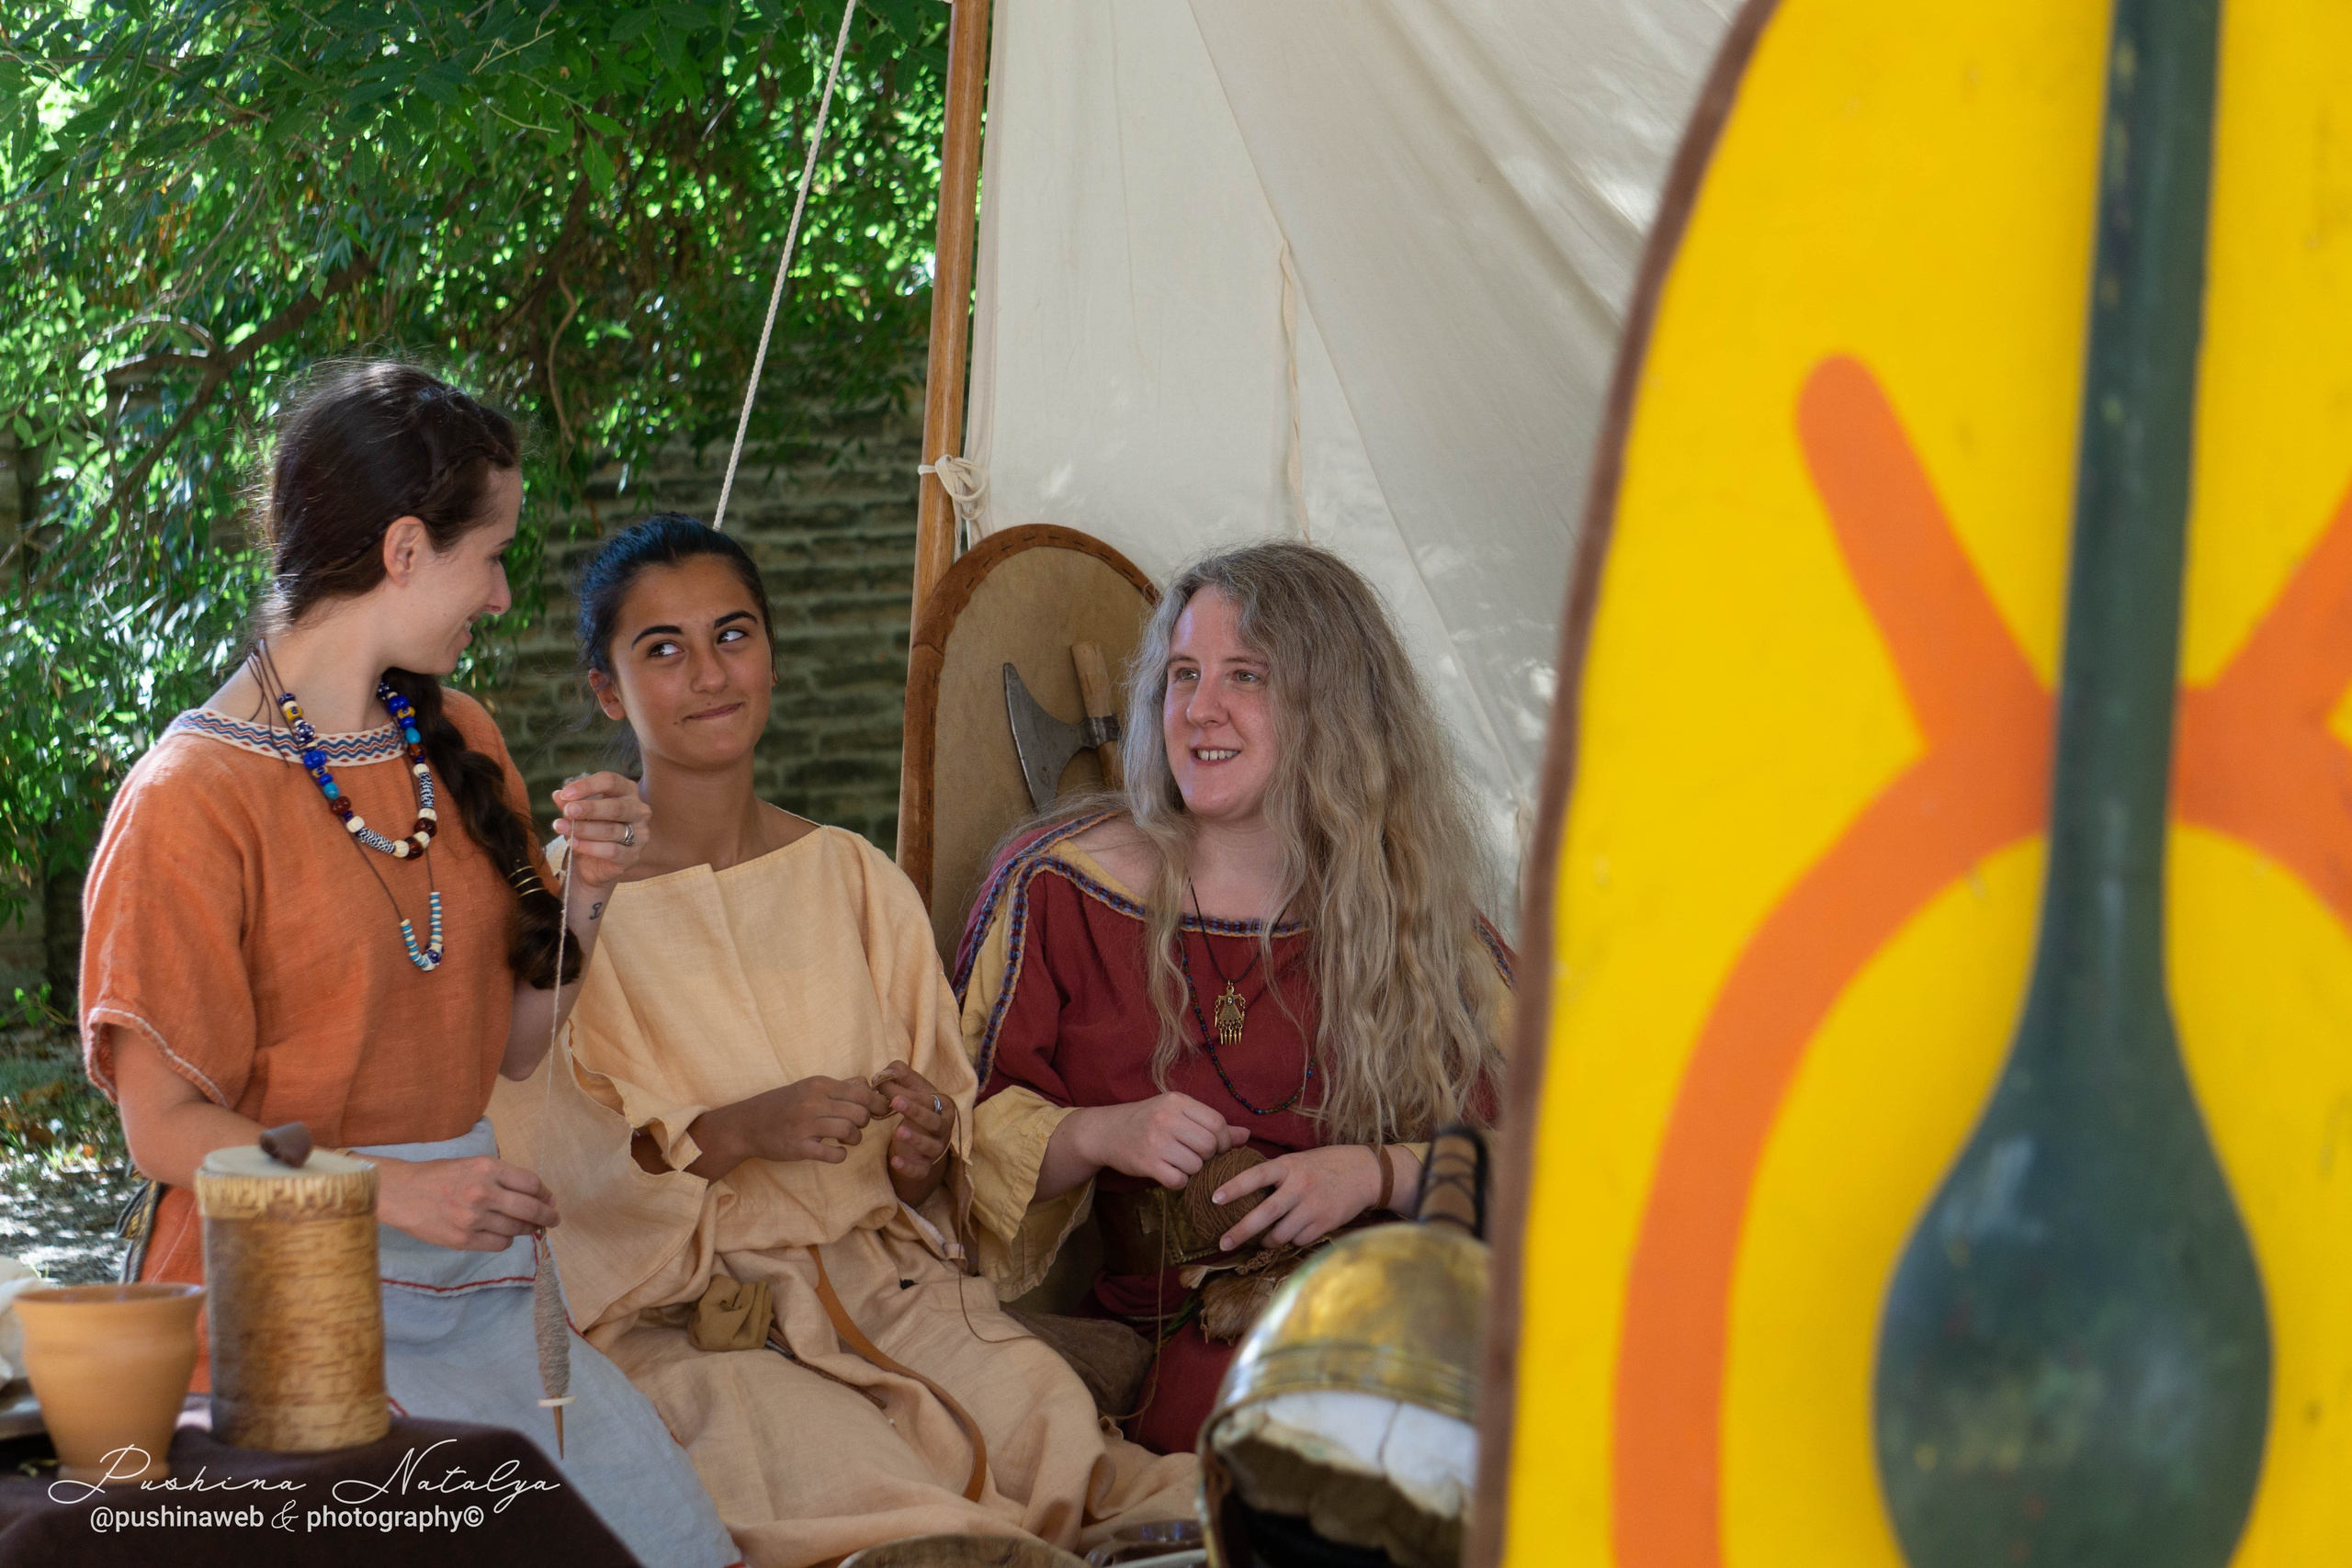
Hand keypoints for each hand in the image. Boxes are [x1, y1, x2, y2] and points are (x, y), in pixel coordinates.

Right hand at [371, 1154, 559, 1252]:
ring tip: (528, 1228)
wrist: (402, 1193)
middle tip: (553, 1220)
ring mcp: (473, 1218)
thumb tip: (537, 1195)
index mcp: (488, 1168)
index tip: (550, 1200)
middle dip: (547, 1216)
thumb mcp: (473, 1165)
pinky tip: (503, 1234)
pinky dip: (506, 1240)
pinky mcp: (463, 1240)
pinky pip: (499, 1244)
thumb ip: (503, 1178)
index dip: (545, 1195)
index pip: (532, 1184)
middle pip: (530, 1209)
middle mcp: (483, 1192)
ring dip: (526, 1229)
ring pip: (516, 1229)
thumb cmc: (439, 1176)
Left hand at [551, 772, 649, 888]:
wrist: (598, 861)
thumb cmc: (592, 827)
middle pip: (615, 807)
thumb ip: (570, 804)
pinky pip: (612, 850)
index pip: (610, 781)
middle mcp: (639, 810)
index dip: (587, 786)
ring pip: (612, 830)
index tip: (565, 794)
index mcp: (627, 791)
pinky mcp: (633, 856)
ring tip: (561, 828)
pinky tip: (573, 844)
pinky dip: (590, 847)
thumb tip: (557, 795)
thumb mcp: (579, 812)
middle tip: (568, 811)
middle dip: (589, 809)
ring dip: (584, 829)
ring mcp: (640, 834)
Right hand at [728, 1075, 891, 1165]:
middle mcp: (812, 1102)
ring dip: (854, 1138)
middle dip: (865, 1122)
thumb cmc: (782, 1104)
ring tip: (846, 1139)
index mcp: (818, 1084)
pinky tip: (836, 1151)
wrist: (747, 1124)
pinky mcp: (799, 1147)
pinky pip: (833, 1154)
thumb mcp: (808, 1087)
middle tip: (856, 1126)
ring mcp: (805, 1125)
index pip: (861, 1092)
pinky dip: (841, 1155)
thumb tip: (867, 1083)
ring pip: (850, 1131)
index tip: (879, 1110)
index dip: (876, 1103)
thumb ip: (838, 1086)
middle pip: (860, 1113)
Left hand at [873, 1060, 952, 1206]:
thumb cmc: (919, 1111)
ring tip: (898, 1132)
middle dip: (916, 1112)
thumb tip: (886, 1072)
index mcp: (943, 1107)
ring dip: (916, 1139)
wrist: (924, 1145)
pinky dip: (909, 1167)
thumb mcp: (914, 1091)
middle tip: (895, 1102)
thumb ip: (902, 1076)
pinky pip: (920, 1170)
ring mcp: (936, 1150)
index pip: (928, 1100)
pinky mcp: (925, 1167)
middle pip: (935, 1122)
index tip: (885, 1086)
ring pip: (931, 1147)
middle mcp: (944, 1129)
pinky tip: (895, 1160)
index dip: (908, 1093)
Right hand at [1069, 1093, 1251, 1190]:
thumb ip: (1210, 1123)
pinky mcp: (1146, 1163)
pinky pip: (1178, 1180)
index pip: (1217, 1122)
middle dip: (1208, 1156)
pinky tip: (1169, 1173)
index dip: (1224, 1140)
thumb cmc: (1147, 1121)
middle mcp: (1166, 1118)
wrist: (1105, 1132)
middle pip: (1209, 1145)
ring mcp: (1155, 1141)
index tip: (1216, 1148)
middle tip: (1196, 1157)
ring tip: (1180, 1163)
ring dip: (1193, 1170)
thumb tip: (1246, 1135)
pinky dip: (1179, 1181)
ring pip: (1196, 1165)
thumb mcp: (1177, 1113)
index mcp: (1177, 1101)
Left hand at [1209, 1145, 1383, 1250]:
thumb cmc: (1325, 1165)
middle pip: (1264, 1214)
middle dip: (1240, 1231)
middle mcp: (1300, 1186)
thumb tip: (1242, 1189)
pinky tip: (1293, 1233)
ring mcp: (1313, 1207)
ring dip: (1267, 1241)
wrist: (1365, 1173)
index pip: (1256, 1176)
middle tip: (1222, 1242)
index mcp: (1289, 1166)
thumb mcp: (1298, 1160)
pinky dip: (1291, 1240)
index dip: (1234, 1187)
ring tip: (1261, 1241)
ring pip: (1280, 1235)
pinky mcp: (1325, 1224)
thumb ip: (1275, 1174)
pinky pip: (1298, 1240)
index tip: (1214, 1199)